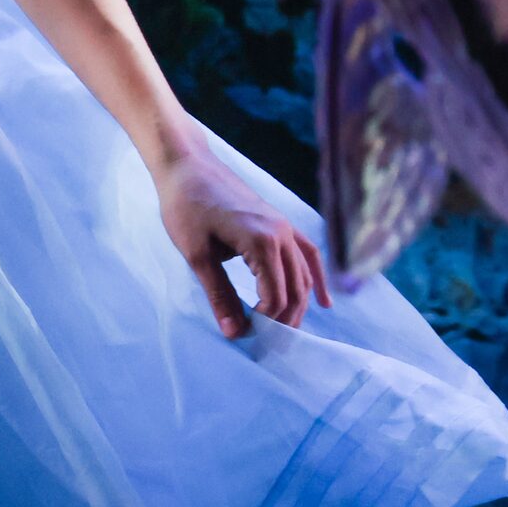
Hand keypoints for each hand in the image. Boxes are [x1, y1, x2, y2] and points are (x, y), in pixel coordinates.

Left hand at [156, 149, 330, 337]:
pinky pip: (308, 254)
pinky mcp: (280, 221)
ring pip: (303, 276)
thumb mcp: (196, 254)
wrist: (185, 165)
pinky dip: (316, 279)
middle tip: (266, 341)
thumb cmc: (185, 206)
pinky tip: (323, 302)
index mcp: (262, 241)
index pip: (276, 297)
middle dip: (283, 319)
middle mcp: (281, 233)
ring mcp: (284, 226)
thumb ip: (219, 295)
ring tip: (283, 330)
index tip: (247, 335)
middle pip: (295, 290)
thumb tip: (234, 334)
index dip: (265, 322)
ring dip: (297, 305)